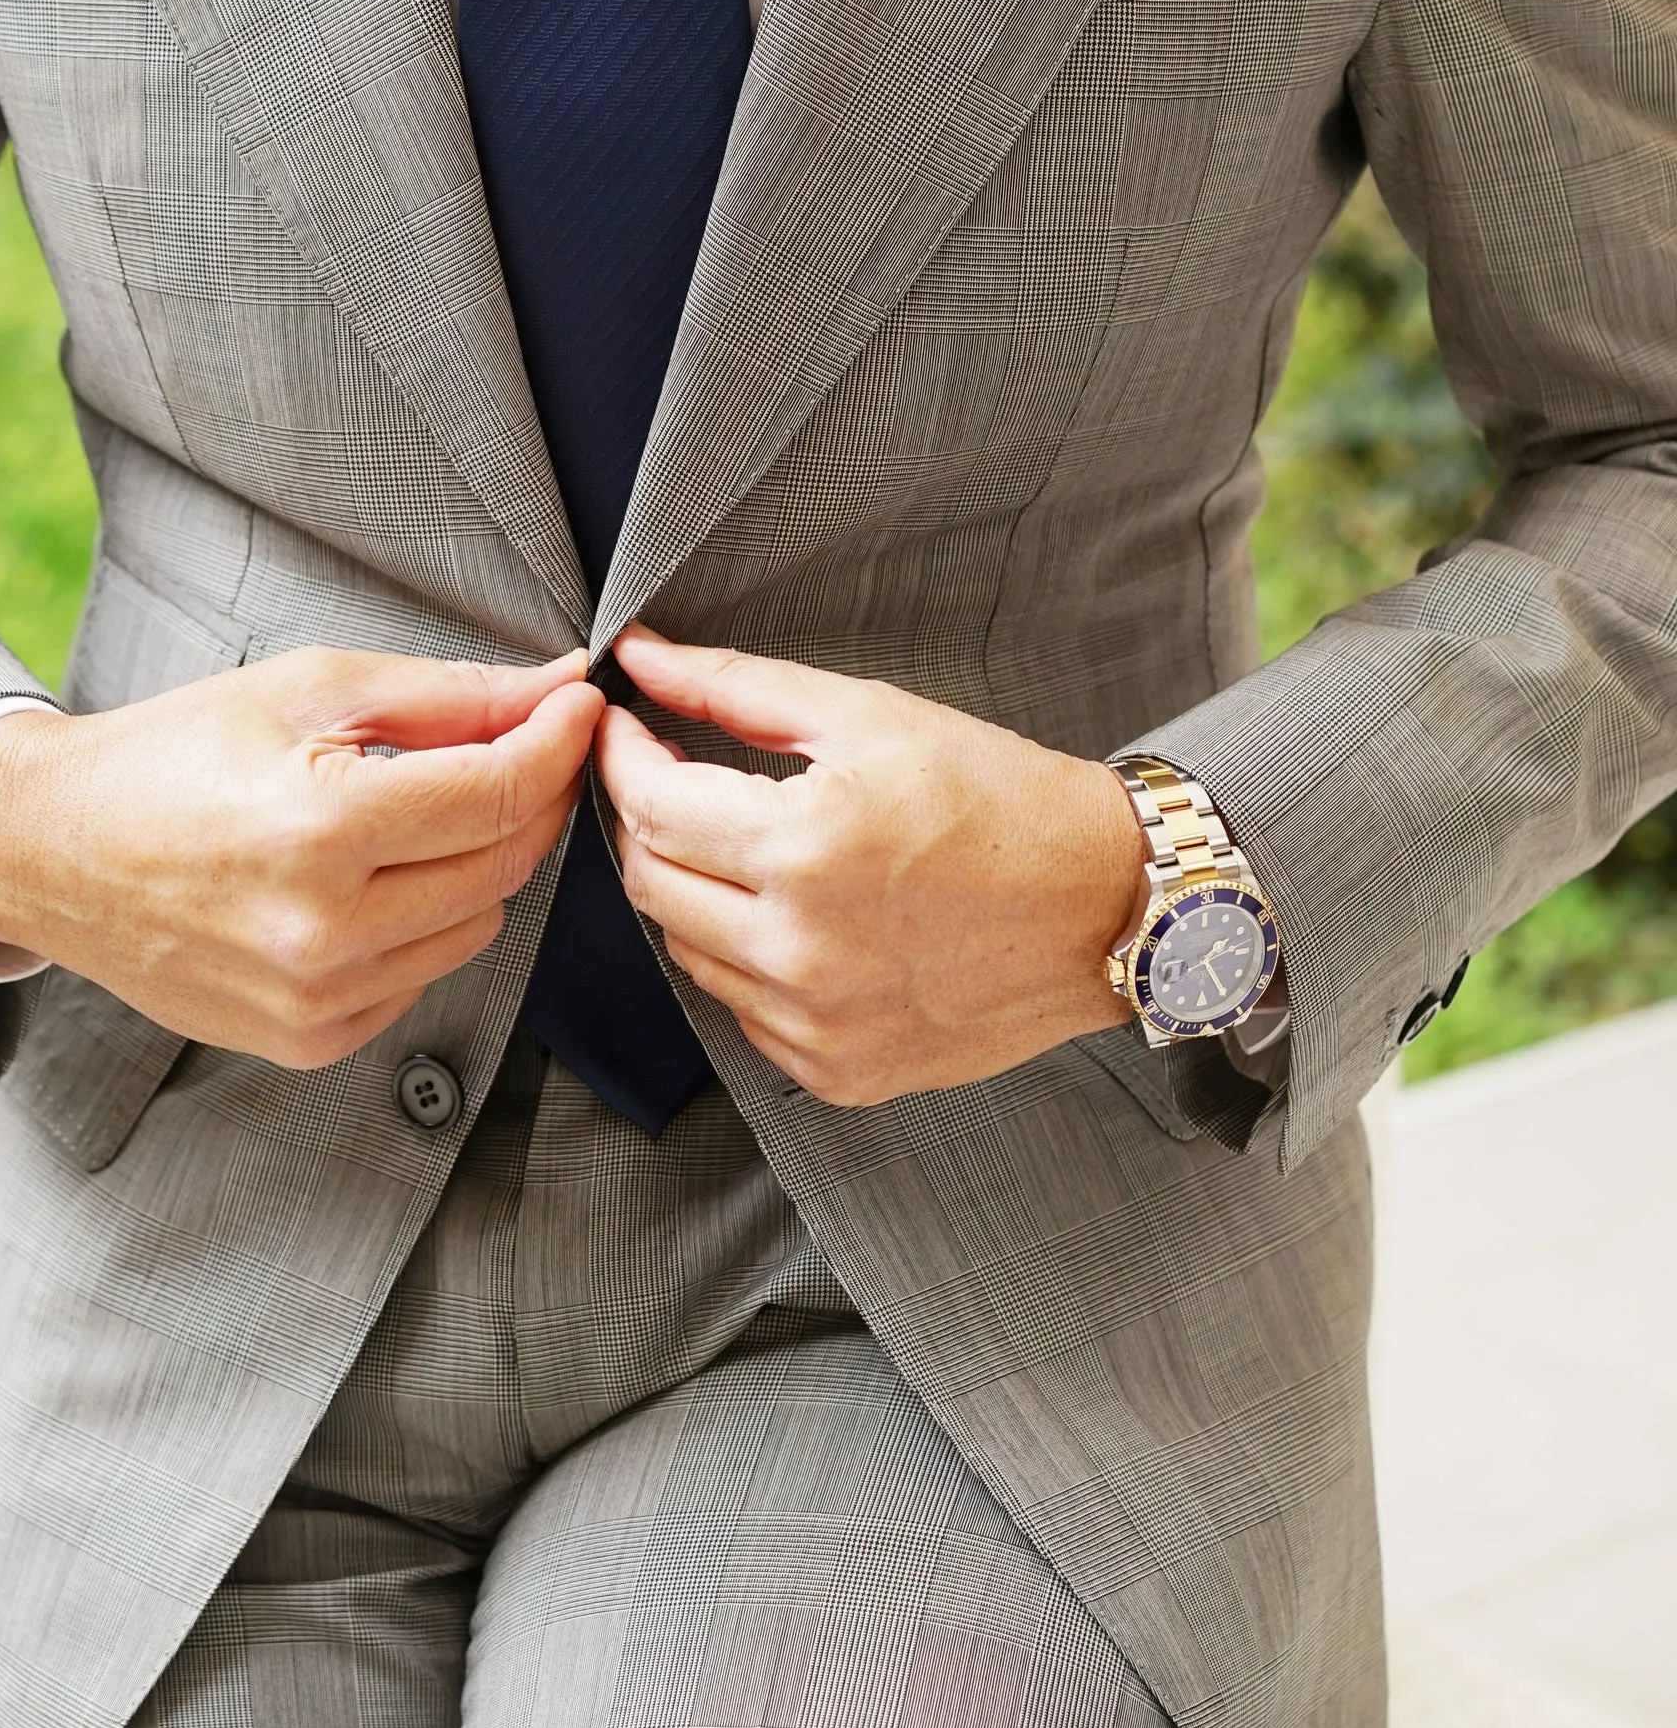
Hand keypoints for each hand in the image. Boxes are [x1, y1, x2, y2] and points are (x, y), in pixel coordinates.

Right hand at [0, 646, 603, 1067]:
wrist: (52, 851)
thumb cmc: (171, 756)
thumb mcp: (307, 689)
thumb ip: (446, 695)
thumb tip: (555, 687)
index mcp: (320, 829)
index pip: (499, 793)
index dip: (559, 742)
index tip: (578, 706)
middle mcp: (322, 931)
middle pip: (503, 864)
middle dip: (529, 796)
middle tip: (518, 745)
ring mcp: (315, 998)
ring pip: (475, 924)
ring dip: (473, 863)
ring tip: (413, 813)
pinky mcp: (307, 1039)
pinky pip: (422, 977)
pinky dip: (420, 924)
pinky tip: (366, 882)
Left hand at [597, 630, 1143, 1106]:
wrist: (1105, 905)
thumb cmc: (998, 797)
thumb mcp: (869, 716)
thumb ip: (735, 686)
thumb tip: (642, 655)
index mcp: (804, 849)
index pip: (650, 805)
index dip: (622, 758)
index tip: (626, 729)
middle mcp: (800, 951)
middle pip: (651, 883)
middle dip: (648, 820)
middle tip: (676, 778)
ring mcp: (816, 1024)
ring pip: (686, 951)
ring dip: (694, 889)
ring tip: (746, 844)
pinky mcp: (837, 1071)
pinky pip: (742, 1010)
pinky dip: (744, 957)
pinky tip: (793, 915)